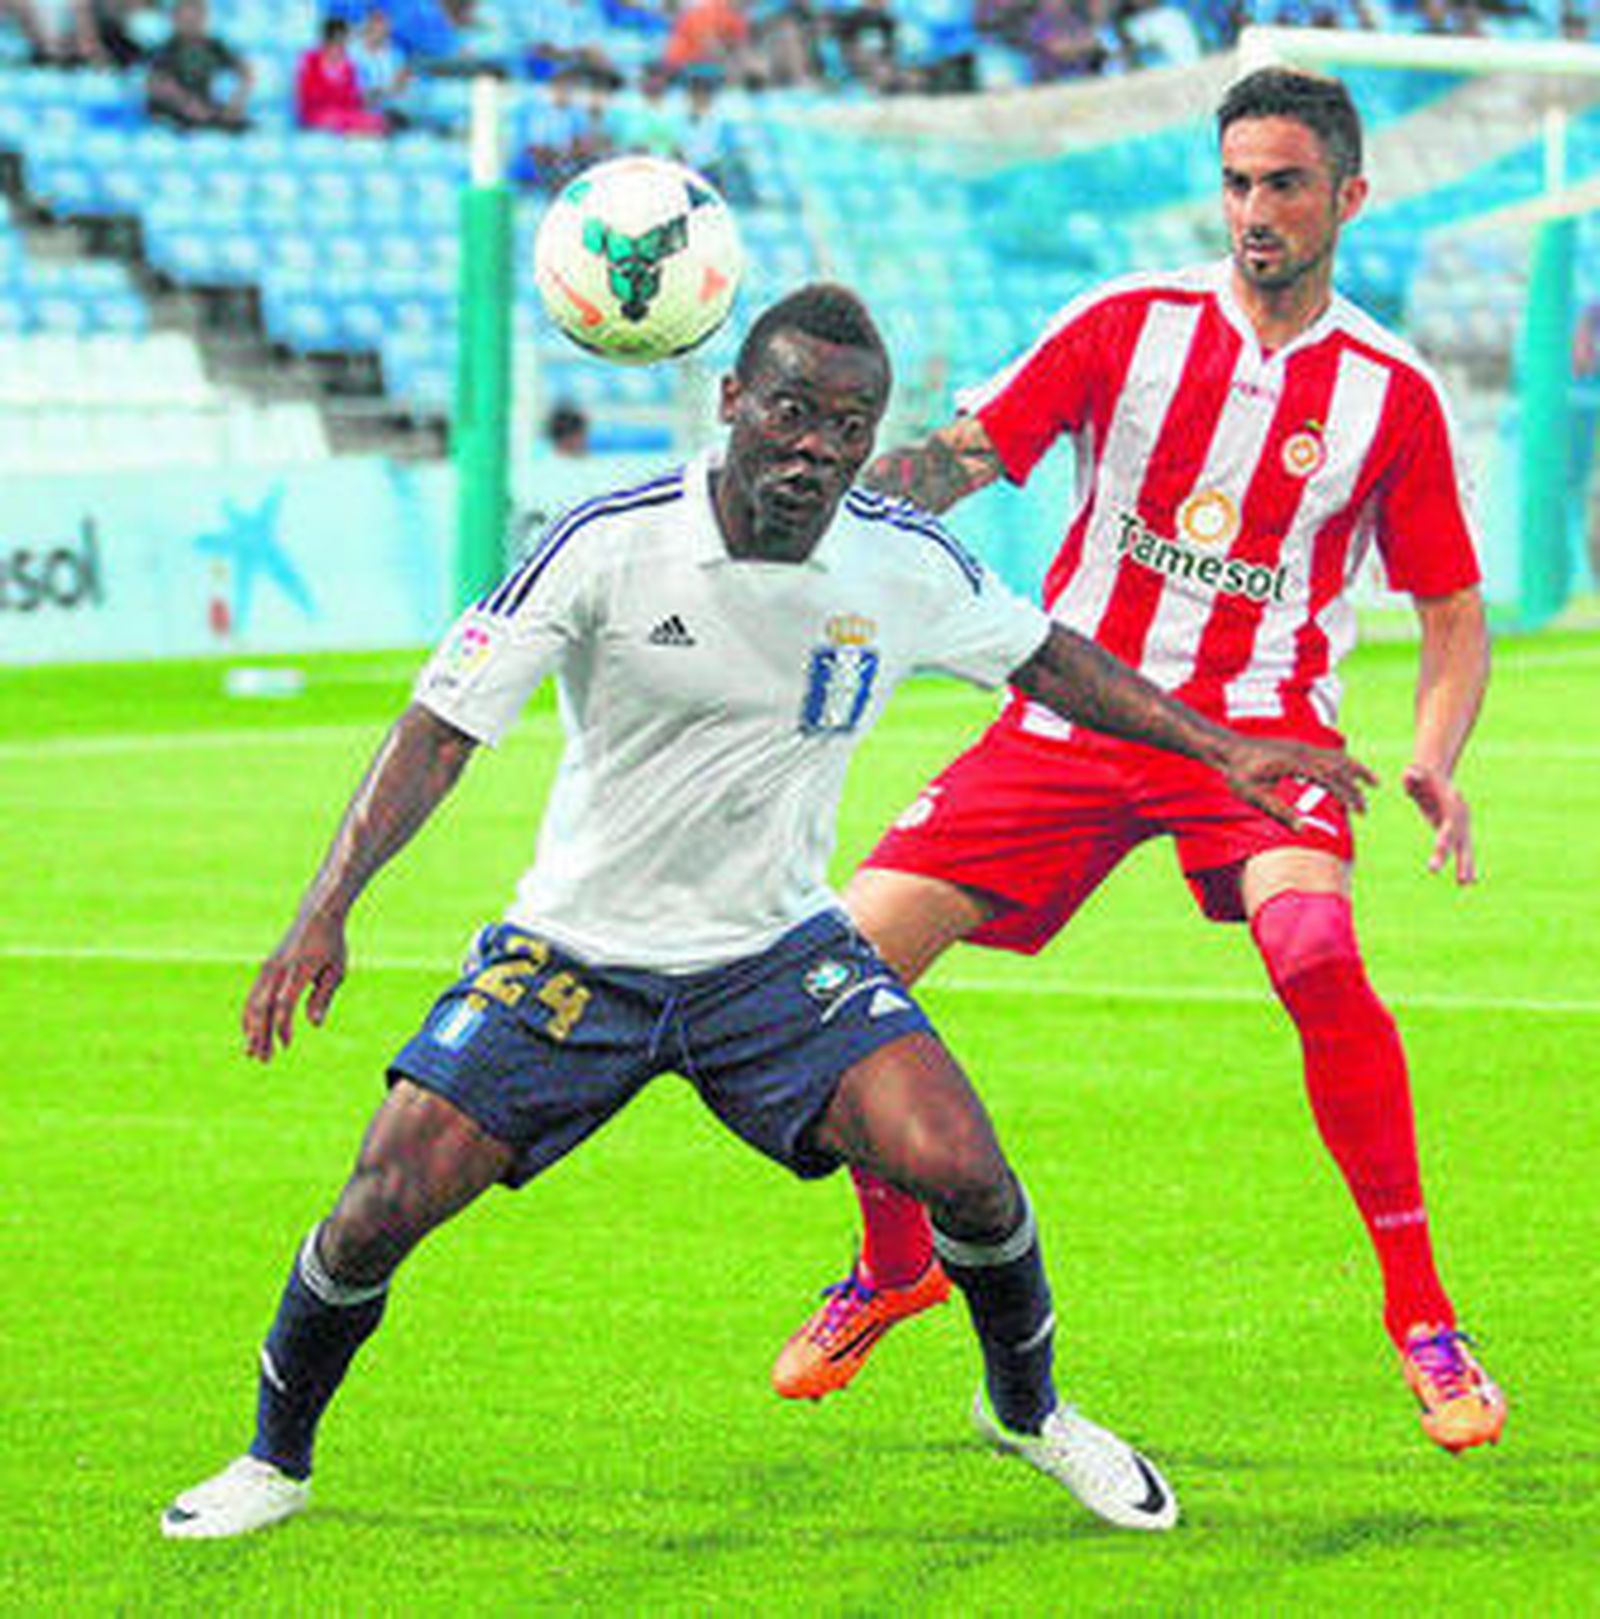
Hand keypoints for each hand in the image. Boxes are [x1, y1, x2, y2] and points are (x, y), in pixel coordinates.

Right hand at [243, 909, 347, 1061]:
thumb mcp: (336, 969)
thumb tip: (314, 1024)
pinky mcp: (265, 968)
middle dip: (261, 1035)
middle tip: (262, 1059)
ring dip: (252, 1029)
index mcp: (299, 969)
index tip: (285, 1045)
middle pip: (263, 1007)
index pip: (284, 1003)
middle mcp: (279, 969)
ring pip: (253, 1002)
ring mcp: (269, 967)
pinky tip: (251, 1032)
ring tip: (253, 1052)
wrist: (316, 915)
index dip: (282, 1026)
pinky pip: (253, 995)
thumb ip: (323, 996)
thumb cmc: (331, 945)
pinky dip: (250, 1016)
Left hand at [1221, 737, 1376, 830]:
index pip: (1329, 778)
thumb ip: (1278, 811)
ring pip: (1337, 756)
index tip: (1360, 811)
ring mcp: (1301, 746)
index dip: (1347, 794)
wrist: (1227, 748)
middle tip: (1365, 811)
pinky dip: (1344, 762)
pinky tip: (1350, 773)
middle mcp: (1301, 751)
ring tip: (1375, 783)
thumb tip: (1302, 831)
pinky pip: (1328, 752)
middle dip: (1356, 788)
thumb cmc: (1238, 774)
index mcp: (1293, 762)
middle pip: (1339, 767)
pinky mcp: (1299, 746)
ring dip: (1356, 769)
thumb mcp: (1254, 795)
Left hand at [1403, 762, 1475, 882]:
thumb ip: (1412, 775)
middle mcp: (1461, 813)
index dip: (1446, 836)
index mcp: (1451, 801)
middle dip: (1458, 858)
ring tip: (1465, 884)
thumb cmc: (1420, 774)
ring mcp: (1461, 821)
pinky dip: (1465, 863)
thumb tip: (1411, 775)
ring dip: (1466, 865)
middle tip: (1458, 879)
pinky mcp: (1458, 828)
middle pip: (1460, 838)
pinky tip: (1466, 880)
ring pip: (1465, 846)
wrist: (1434, 772)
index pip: (1449, 823)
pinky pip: (1462, 847)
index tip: (1440, 849)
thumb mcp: (1413, 772)